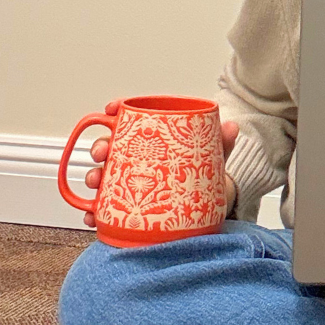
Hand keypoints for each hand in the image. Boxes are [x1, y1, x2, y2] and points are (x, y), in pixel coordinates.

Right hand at [81, 101, 240, 227]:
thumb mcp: (211, 155)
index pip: (129, 120)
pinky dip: (94, 211)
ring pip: (102, 176)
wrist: (207, 204)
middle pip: (110, 147)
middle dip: (100, 146)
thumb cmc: (202, 172)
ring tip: (96, 182)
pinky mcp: (125, 205)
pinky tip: (92, 215)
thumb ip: (220, 142)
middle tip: (102, 152)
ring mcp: (127, 181)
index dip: (117, 111)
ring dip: (93, 177)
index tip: (111, 109)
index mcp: (151, 141)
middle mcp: (134, 159)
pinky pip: (104, 208)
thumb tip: (232, 128)